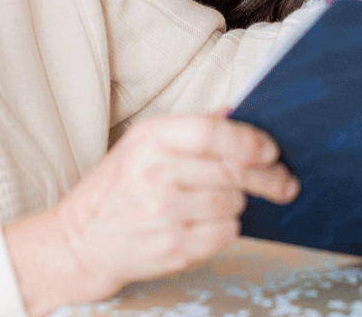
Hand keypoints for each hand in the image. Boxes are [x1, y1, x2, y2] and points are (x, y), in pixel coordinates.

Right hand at [4, 113, 297, 313]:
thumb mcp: (141, 144)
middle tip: (283, 180)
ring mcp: (164, 214)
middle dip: (266, 176)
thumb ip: (190, 128)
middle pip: (232, 170)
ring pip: (233, 203)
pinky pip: (224, 234)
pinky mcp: (173, 248)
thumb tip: (234, 112)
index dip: (249, 141)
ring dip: (238, 202)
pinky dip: (226, 228)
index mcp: (149, 138)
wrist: (79, 241)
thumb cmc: (116, 188)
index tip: (270, 149)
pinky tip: (206, 222)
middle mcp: (155, 174)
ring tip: (220, 200)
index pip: (212, 132)